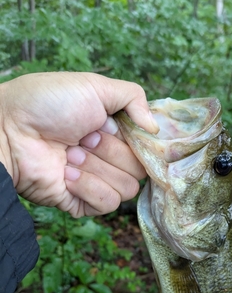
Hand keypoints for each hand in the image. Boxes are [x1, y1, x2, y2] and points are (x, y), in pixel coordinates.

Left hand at [0, 72, 157, 216]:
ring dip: (97, 170)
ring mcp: (95, 182)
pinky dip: (89, 188)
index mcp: (114, 133)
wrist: (10, 130)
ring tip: (70, 156)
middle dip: (110, 153)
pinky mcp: (82, 203)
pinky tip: (67, 175)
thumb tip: (155, 128)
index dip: (135, 143)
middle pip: (139, 170)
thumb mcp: (95, 87)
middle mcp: (107, 159)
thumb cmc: (47, 104)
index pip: (146, 149)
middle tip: (83, 139)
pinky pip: (107, 205)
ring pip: (127, 190)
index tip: (113, 129)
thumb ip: (134, 98)